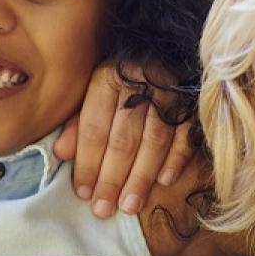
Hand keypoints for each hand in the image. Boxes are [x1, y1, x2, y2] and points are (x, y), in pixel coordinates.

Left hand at [54, 61, 195, 217]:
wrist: (167, 46)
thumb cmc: (122, 75)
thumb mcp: (93, 89)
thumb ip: (79, 121)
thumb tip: (60, 153)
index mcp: (108, 79)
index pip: (94, 128)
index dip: (88, 163)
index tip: (83, 193)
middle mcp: (139, 85)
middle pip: (124, 139)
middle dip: (112, 178)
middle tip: (104, 209)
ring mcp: (170, 94)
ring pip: (154, 141)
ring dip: (141, 177)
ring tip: (130, 206)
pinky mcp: (194, 102)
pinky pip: (186, 134)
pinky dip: (176, 158)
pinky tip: (165, 182)